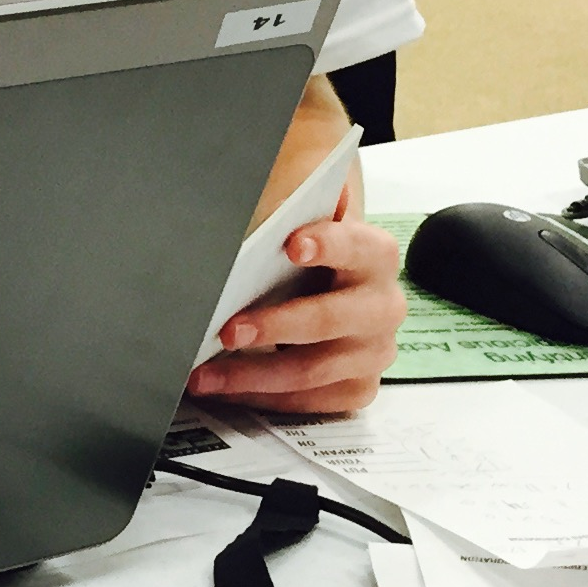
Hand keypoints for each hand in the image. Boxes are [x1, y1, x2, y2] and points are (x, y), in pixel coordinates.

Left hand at [186, 196, 403, 416]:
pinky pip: (309, 400)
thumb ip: (296, 205)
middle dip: (276, 326)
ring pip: (313, 369)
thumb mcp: (301, 226)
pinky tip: (225, 389)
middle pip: (331, 319)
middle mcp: (382, 306)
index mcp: (374, 256)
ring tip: (205, 374)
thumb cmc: (307, 259)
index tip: (292, 246)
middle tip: (228, 331)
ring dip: (253, 373)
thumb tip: (284, 187)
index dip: (327, 245)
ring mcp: (373, 351)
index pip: (356, 246)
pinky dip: (262, 396)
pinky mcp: (358, 386)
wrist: (331, 292)